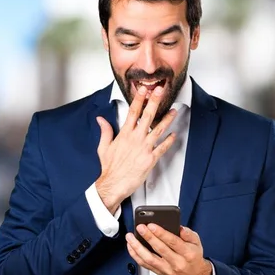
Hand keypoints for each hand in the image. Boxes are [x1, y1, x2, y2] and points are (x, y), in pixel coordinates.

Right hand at [95, 85, 177, 213]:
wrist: (112, 184)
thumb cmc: (109, 168)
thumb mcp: (103, 147)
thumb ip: (105, 131)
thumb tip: (101, 119)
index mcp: (124, 134)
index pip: (133, 112)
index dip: (139, 99)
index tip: (144, 90)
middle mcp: (135, 139)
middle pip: (147, 116)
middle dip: (155, 102)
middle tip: (161, 91)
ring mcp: (144, 148)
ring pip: (158, 130)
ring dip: (167, 119)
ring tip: (173, 111)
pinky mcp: (150, 159)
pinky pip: (162, 148)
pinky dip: (169, 141)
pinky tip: (174, 134)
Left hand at [126, 224, 212, 274]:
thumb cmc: (194, 257)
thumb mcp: (197, 243)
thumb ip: (189, 234)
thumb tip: (179, 228)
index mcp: (187, 254)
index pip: (173, 242)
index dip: (161, 233)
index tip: (151, 225)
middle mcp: (177, 263)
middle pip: (159, 249)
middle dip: (148, 237)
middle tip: (140, 227)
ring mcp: (167, 270)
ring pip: (149, 259)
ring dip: (137, 247)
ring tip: (130, 237)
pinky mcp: (159, 273)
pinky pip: (145, 265)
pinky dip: (136, 255)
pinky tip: (131, 247)